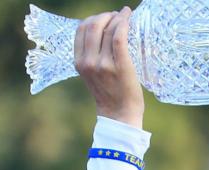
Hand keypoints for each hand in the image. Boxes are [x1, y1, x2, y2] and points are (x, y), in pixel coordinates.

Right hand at [75, 7, 144, 126]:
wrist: (119, 114)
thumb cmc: (110, 94)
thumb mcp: (92, 75)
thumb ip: (92, 58)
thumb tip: (102, 35)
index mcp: (79, 62)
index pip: (81, 30)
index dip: (92, 19)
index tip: (104, 18)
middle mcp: (88, 61)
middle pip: (92, 25)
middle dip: (105, 16)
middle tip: (116, 16)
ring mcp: (103, 63)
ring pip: (107, 29)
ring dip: (116, 17)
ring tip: (124, 16)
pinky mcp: (120, 65)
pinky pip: (119, 36)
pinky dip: (124, 22)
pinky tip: (129, 16)